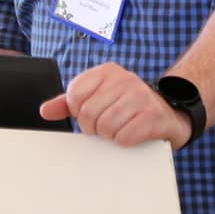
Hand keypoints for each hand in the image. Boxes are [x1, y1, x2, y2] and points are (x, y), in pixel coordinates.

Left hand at [41, 63, 190, 147]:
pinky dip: (124, 141)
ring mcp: (141, 96)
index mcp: (108, 72)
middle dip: (93, 127)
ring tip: (120, 129)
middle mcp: (125, 79)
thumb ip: (70, 103)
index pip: (75, 95)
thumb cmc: (129, 108)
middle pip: (88, 114)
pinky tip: (132, 134)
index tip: (91, 115)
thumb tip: (45, 111)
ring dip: (110, 136)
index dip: (79, 113)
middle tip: (106, 127)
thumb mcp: (100, 98)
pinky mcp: (153, 116)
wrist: (169, 114)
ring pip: (105, 127)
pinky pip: (124, 137)